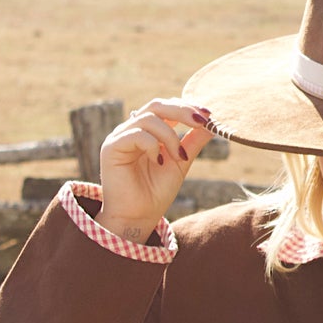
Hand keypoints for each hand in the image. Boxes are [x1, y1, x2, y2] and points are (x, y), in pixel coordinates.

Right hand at [97, 99, 216, 241]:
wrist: (138, 217)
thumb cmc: (156, 192)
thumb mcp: (181, 162)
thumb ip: (193, 141)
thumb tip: (211, 123)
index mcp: (148, 131)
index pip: (167, 108)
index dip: (187, 107)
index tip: (209, 114)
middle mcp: (132, 130)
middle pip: (157, 105)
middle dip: (182, 110)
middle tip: (202, 120)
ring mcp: (120, 137)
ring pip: (148, 118)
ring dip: (170, 136)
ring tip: (179, 157)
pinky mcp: (111, 147)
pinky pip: (135, 134)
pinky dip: (152, 145)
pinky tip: (158, 162)